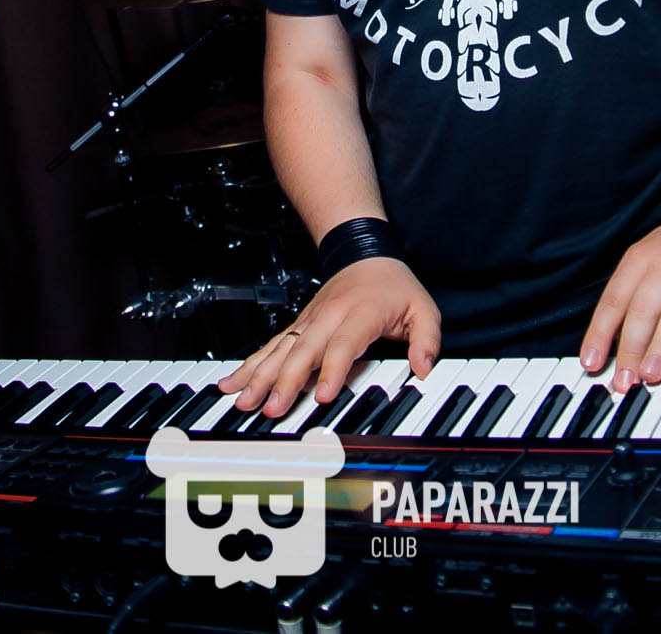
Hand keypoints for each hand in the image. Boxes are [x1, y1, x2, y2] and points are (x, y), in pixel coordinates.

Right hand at [215, 258, 439, 418]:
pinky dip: (250, 364)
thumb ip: (427, 340)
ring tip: (243, 399)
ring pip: (281, 349)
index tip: (322, 395)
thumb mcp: (423, 309)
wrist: (365, 252)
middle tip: (272, 409)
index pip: (344, 343)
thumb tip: (424, 370)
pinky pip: (271, 345)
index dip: (332, 369)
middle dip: (285, 381)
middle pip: (303, 350)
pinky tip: (233, 382)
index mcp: (361, 313)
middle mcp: (329, 316)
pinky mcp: (298, 325)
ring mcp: (309, 320)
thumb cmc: (393, 285)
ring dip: (260, 375)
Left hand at [579, 209, 660, 392]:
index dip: (600, 334)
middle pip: (644, 308)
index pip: (614, 300)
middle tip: (624, 380)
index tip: (591, 363)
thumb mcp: (648, 258)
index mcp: (641, 258)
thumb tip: (611, 345)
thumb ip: (631, 296)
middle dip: (631, 348)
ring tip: (651, 374)